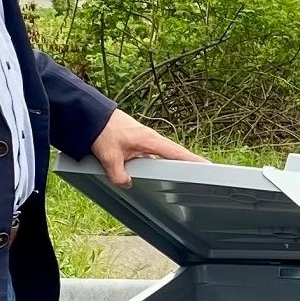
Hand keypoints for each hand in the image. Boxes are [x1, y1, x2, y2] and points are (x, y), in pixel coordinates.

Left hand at [90, 108, 207, 187]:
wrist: (91, 116)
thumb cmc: (102, 131)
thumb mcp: (109, 158)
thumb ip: (119, 175)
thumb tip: (128, 184)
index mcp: (150, 141)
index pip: (177, 153)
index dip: (193, 160)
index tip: (208, 166)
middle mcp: (151, 139)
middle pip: (174, 154)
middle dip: (187, 163)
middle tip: (203, 173)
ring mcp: (144, 139)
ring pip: (160, 155)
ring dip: (169, 163)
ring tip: (181, 175)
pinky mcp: (137, 141)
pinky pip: (150, 154)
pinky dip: (153, 162)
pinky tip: (152, 170)